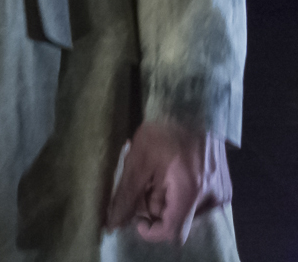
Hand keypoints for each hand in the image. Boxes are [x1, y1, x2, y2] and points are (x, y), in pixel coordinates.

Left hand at [104, 120, 231, 242]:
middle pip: (179, 222)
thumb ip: (126, 196)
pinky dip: (181, 196)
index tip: (136, 218)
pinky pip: (198, 203)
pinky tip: (171, 175)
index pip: (173, 232)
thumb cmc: (162, 130)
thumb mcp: (138, 161)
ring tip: (157, 176)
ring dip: (168, 202)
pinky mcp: (224, 187)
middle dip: (157, 210)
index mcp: (191, 192)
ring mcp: (221, 193)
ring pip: (188, 214)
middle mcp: (213, 198)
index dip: (151, 231)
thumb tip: (113, 223)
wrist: (192, 106)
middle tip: (145, 184)